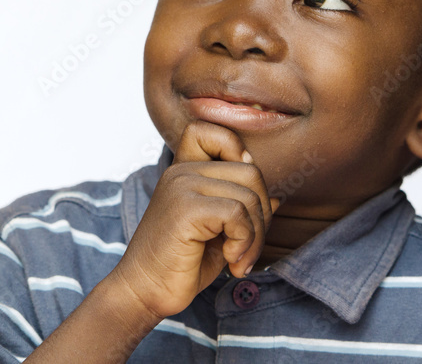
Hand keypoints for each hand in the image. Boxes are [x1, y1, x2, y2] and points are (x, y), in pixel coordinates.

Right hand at [110, 120, 279, 318]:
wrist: (145, 291)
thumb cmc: (182, 264)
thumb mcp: (218, 232)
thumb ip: (241, 208)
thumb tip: (276, 199)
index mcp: (184, 170)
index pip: (210, 130)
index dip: (237, 151)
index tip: (238, 197)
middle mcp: (181, 171)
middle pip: (251, 172)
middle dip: (261, 214)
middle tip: (248, 246)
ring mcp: (182, 186)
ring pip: (250, 196)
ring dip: (255, 236)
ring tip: (239, 260)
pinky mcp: (187, 208)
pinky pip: (238, 214)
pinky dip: (244, 242)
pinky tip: (230, 261)